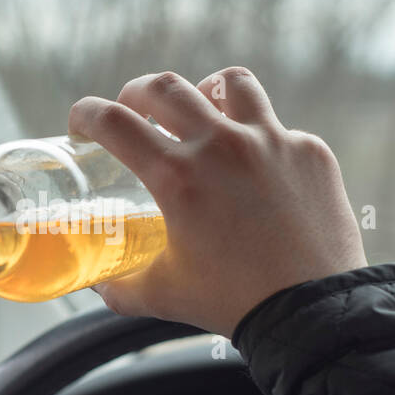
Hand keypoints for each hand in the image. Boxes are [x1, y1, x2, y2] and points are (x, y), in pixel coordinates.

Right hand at [68, 67, 367, 336]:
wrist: (313, 311)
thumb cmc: (235, 302)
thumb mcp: (165, 294)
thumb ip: (123, 287)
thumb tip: (102, 284)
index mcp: (177, 176)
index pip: (114, 123)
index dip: (87, 115)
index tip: (81, 124)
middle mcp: (221, 146)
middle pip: (165, 87)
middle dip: (137, 92)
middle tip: (133, 110)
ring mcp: (271, 142)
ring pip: (231, 84)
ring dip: (205, 91)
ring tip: (202, 110)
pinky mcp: (310, 152)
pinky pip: (278, 127)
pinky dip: (259, 139)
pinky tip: (258, 167)